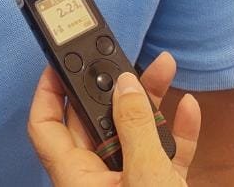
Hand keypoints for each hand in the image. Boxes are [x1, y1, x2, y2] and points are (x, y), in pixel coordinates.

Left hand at [28, 52, 200, 186]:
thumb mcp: (145, 176)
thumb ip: (135, 127)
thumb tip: (125, 84)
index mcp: (77, 177)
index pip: (45, 127)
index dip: (46, 92)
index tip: (57, 61)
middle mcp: (98, 181)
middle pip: (97, 123)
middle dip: (115, 88)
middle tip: (129, 59)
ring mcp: (130, 186)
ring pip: (133, 135)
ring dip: (152, 104)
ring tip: (166, 71)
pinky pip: (163, 156)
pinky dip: (177, 134)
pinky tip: (188, 111)